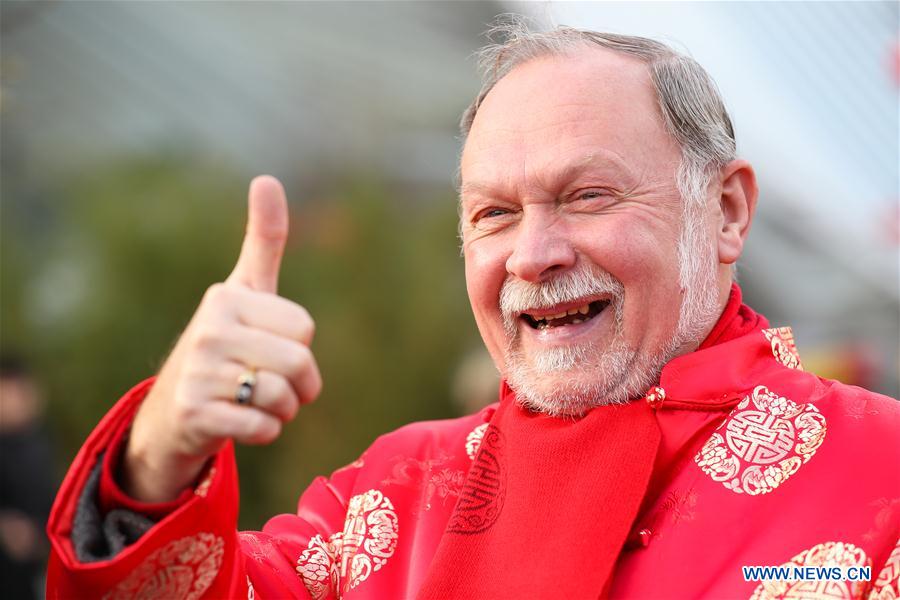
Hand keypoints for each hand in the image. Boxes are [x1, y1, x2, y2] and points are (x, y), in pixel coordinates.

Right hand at [123, 176, 321, 502]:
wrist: (174, 411)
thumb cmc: (225, 344)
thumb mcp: (245, 291)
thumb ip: (263, 240)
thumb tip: (266, 178)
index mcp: (226, 297)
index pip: (304, 328)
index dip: (300, 347)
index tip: (273, 349)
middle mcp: (209, 329)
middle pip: (299, 363)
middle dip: (300, 385)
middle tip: (274, 386)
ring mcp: (199, 372)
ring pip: (282, 398)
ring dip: (282, 411)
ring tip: (256, 403)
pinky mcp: (195, 413)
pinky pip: (263, 428)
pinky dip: (265, 432)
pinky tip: (241, 422)